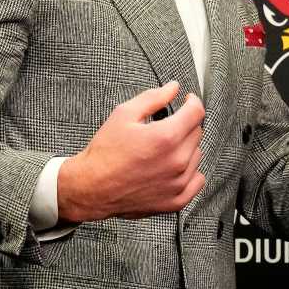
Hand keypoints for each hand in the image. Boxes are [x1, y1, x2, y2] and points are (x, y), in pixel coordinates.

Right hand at [56, 81, 204, 222]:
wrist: (91, 188)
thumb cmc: (105, 152)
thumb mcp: (124, 114)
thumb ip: (153, 98)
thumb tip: (173, 88)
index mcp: (166, 137)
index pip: (196, 112)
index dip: (192, 102)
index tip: (187, 101)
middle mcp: (176, 161)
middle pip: (197, 132)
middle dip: (184, 124)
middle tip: (165, 126)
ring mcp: (178, 183)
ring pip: (197, 154)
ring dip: (186, 147)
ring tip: (162, 149)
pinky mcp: (176, 201)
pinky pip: (197, 179)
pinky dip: (189, 171)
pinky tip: (173, 167)